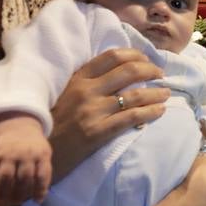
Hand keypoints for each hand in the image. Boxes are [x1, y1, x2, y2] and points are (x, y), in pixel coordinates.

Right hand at [0, 115, 51, 203]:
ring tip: (2, 200)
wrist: (17, 126)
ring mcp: (9, 153)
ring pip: (5, 176)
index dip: (40, 190)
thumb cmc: (33, 147)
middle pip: (23, 178)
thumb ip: (43, 172)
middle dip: (20, 194)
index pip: (43, 175)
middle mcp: (25, 154)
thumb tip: (39, 198)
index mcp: (41, 155)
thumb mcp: (44, 154)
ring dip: (3, 191)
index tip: (37, 201)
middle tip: (16, 202)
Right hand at [49, 48, 169, 178]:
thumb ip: (89, 81)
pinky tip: (161, 111)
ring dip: (156, 93)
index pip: (112, 56)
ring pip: (134, 95)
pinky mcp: (98, 132)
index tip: (147, 59)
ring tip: (166, 93)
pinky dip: (151, 112)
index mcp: (78, 78)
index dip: (135, 54)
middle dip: (150, 70)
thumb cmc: (54, 121)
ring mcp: (93, 111)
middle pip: (128, 71)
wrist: (40, 151)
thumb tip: (121, 71)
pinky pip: (132, 118)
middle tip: (160, 75)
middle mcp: (87, 90)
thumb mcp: (66, 93)